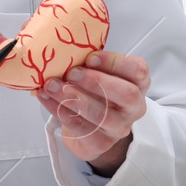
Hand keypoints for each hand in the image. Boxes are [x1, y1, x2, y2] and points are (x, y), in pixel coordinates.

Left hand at [35, 50, 149, 176]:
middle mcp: (134, 106)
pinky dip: (60, 110)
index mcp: (138, 83)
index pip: (138, 70)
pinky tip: (47, 98)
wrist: (93, 129)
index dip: (114, 63)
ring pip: (101, 114)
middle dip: (97, 81)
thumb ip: (89, 60)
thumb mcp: (100, 73)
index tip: (90, 57)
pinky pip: (80, 127)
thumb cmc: (97, 93)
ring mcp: (120, 127)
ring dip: (73, 97)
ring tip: (52, 85)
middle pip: (126, 94)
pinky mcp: (101, 142)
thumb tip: (57, 43)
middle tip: (71, 73)